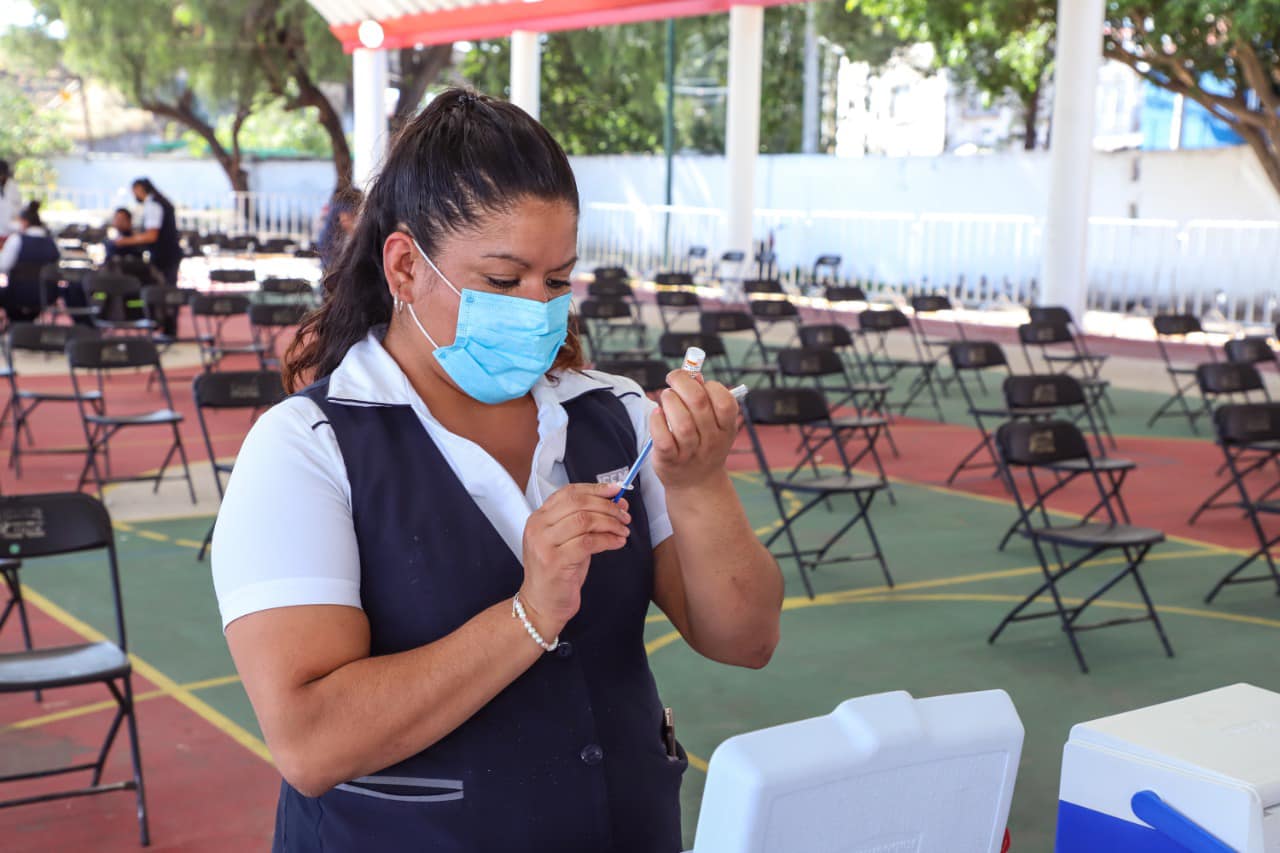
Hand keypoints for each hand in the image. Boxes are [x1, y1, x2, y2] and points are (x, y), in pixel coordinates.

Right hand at [519, 482, 630, 635]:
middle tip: (624, 515)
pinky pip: (588, 542)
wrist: (541, 605)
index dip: (595, 488)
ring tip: (623, 530)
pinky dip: (608, 540)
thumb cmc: (558, 572)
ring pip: (584, 520)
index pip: (569, 492)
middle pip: (578, 503)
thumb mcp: (568, 541)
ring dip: (610, 523)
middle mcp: (538, 527)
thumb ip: (587, 521)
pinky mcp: (554, 561)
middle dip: (607, 506)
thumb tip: (616, 503)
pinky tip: (617, 542)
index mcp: (539, 518)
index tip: (616, 490)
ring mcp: (544, 544)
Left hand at [650, 369, 740, 491]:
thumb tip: (693, 375)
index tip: (696, 381)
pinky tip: (657, 414)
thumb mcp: (714, 425)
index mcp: (726, 428)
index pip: (725, 400)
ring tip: (666, 398)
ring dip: (669, 400)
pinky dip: (657, 421)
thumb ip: (706, 399)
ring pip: (681, 420)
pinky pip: (663, 438)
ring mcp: (691, 451)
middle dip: (682, 382)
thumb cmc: (702, 444)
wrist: (696, 484)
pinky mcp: (670, 460)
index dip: (709, 385)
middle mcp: (712, 440)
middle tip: (672, 379)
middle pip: (698, 402)